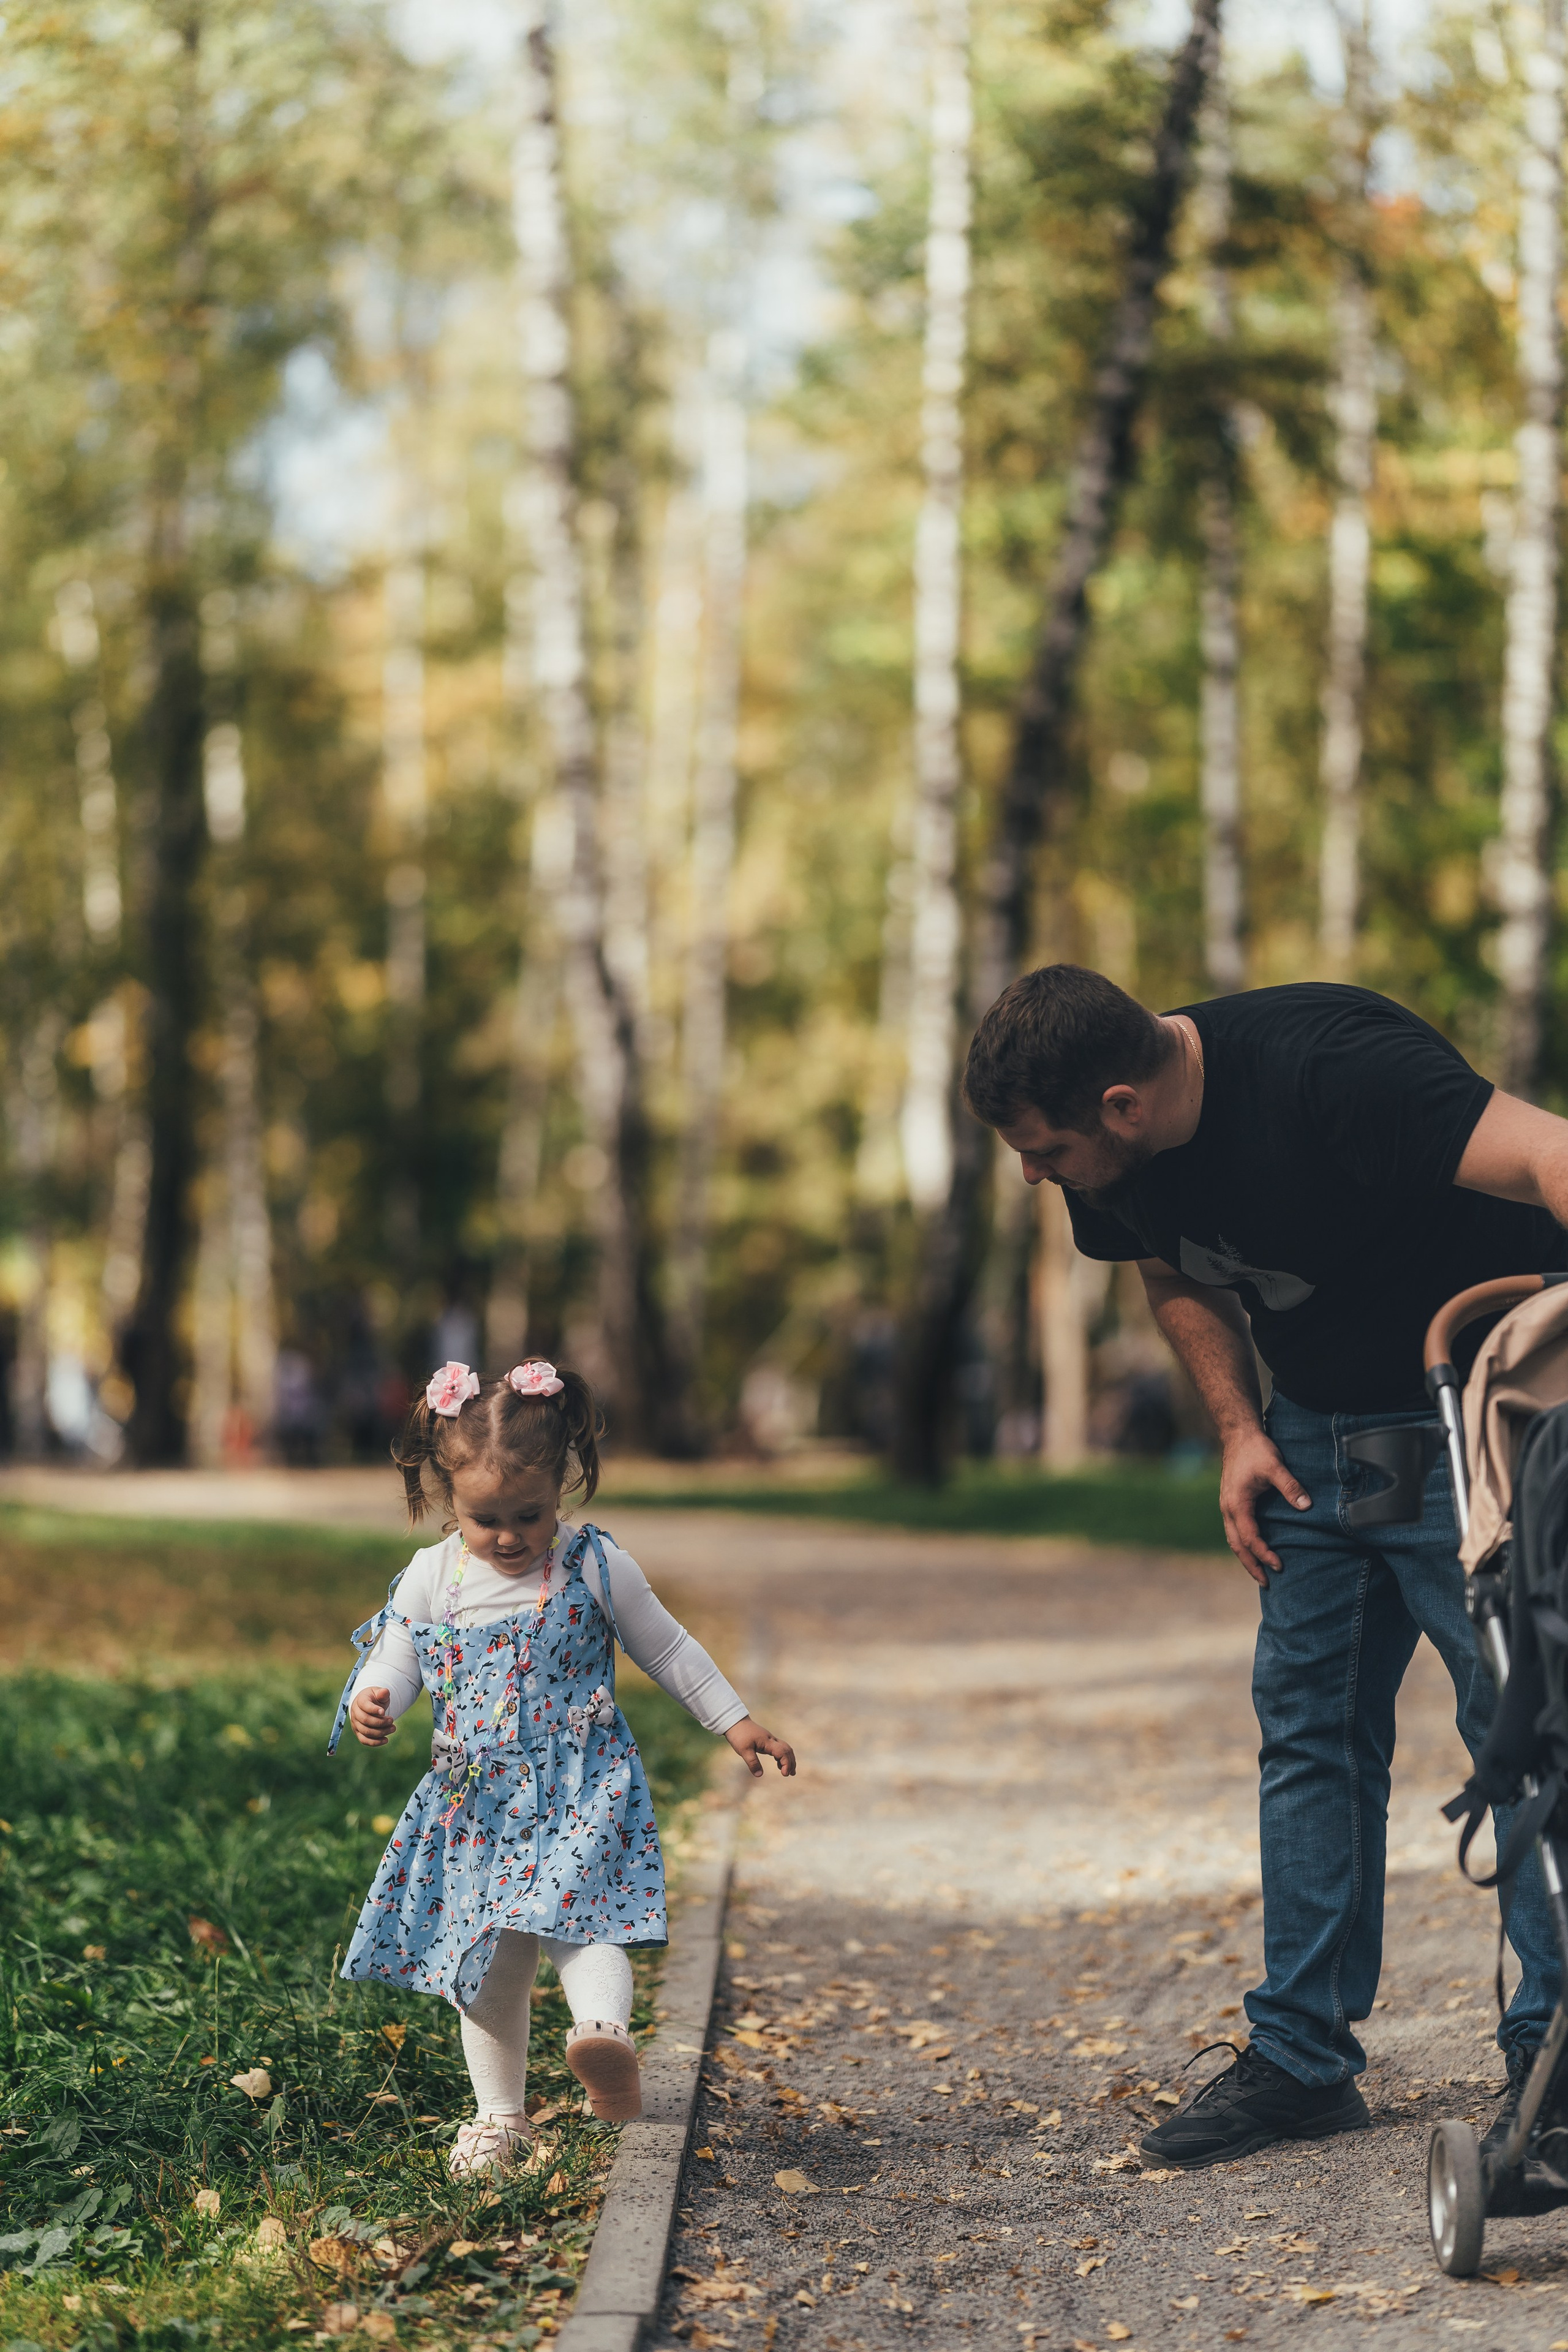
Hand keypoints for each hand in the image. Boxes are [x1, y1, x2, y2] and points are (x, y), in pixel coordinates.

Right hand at [350, 1685, 395, 1746]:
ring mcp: (356, 1724)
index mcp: (360, 1701)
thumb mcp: (378, 1692)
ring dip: (381, 1732)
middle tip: (392, 1720)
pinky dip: (375, 1742)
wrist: (366, 1704)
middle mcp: (355, 1713)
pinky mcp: (358, 1733)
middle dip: (380, 1722)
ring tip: (393, 1728)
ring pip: (366, 1732)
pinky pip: (364, 1740)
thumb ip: (382, 1693)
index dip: (374, 1709)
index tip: (384, 1711)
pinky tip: (386, 1740)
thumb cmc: (374, 1697)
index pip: (365, 1706)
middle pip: (365, 1720)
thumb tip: (385, 1692)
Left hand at [725, 1717, 795, 1777]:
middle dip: (791, 1762)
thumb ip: (752, 1763)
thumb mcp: (744, 1750)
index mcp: (768, 1741)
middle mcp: (771, 1739)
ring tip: (789, 1772)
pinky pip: (779, 1748)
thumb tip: (760, 1775)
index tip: (784, 1774)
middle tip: (790, 1774)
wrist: (735, 1722)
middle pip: (787, 1750)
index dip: (786, 1763)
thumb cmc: (739, 1735)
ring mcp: (769, 1739)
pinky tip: (779, 1764)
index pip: (783, 1752)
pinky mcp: (766, 1740)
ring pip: (785, 1748)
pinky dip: (782, 1757)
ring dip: (789, 1759)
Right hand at [1220, 1424, 1310, 1584]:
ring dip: (1246, 1557)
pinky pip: (1235, 1530)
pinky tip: (1254, 1548)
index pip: (1250, 1538)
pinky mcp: (1231, 1502)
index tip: (1279, 1565)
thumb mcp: (1275, 1466)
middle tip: (1266, 1583)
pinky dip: (1243, 1544)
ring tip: (1259, 1572)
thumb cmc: (1256, 1450)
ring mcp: (1227, 1506)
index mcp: (1237, 1504)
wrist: (1238, 1434)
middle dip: (1251, 1565)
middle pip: (1237, 1545)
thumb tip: (1307, 1507)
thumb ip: (1290, 1487)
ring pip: (1233, 1539)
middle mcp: (1228, 1509)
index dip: (1264, 1554)